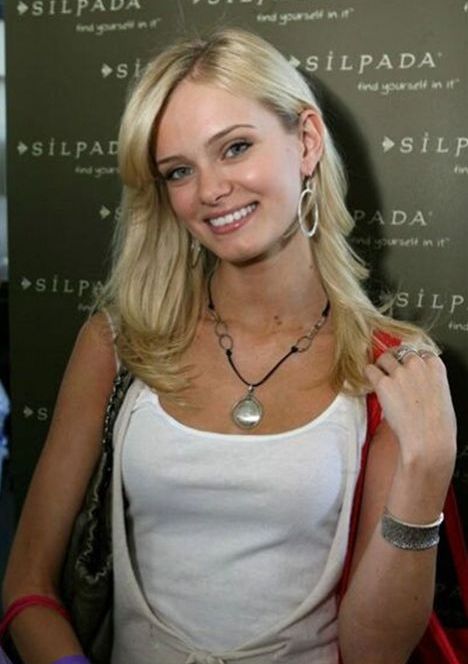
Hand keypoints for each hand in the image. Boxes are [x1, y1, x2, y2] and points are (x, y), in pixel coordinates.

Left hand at [365, 348, 456, 479]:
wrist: (428, 440)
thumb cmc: (438, 426)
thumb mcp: (442, 395)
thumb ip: (430, 381)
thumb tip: (420, 382)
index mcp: (435, 366)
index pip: (420, 352)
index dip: (411, 361)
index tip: (408, 368)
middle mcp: (417, 365)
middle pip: (401, 352)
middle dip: (396, 361)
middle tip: (392, 372)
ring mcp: (399, 373)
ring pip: (384, 357)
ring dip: (381, 366)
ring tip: (380, 377)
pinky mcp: (383, 383)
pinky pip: (370, 370)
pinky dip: (369, 375)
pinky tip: (371, 383)